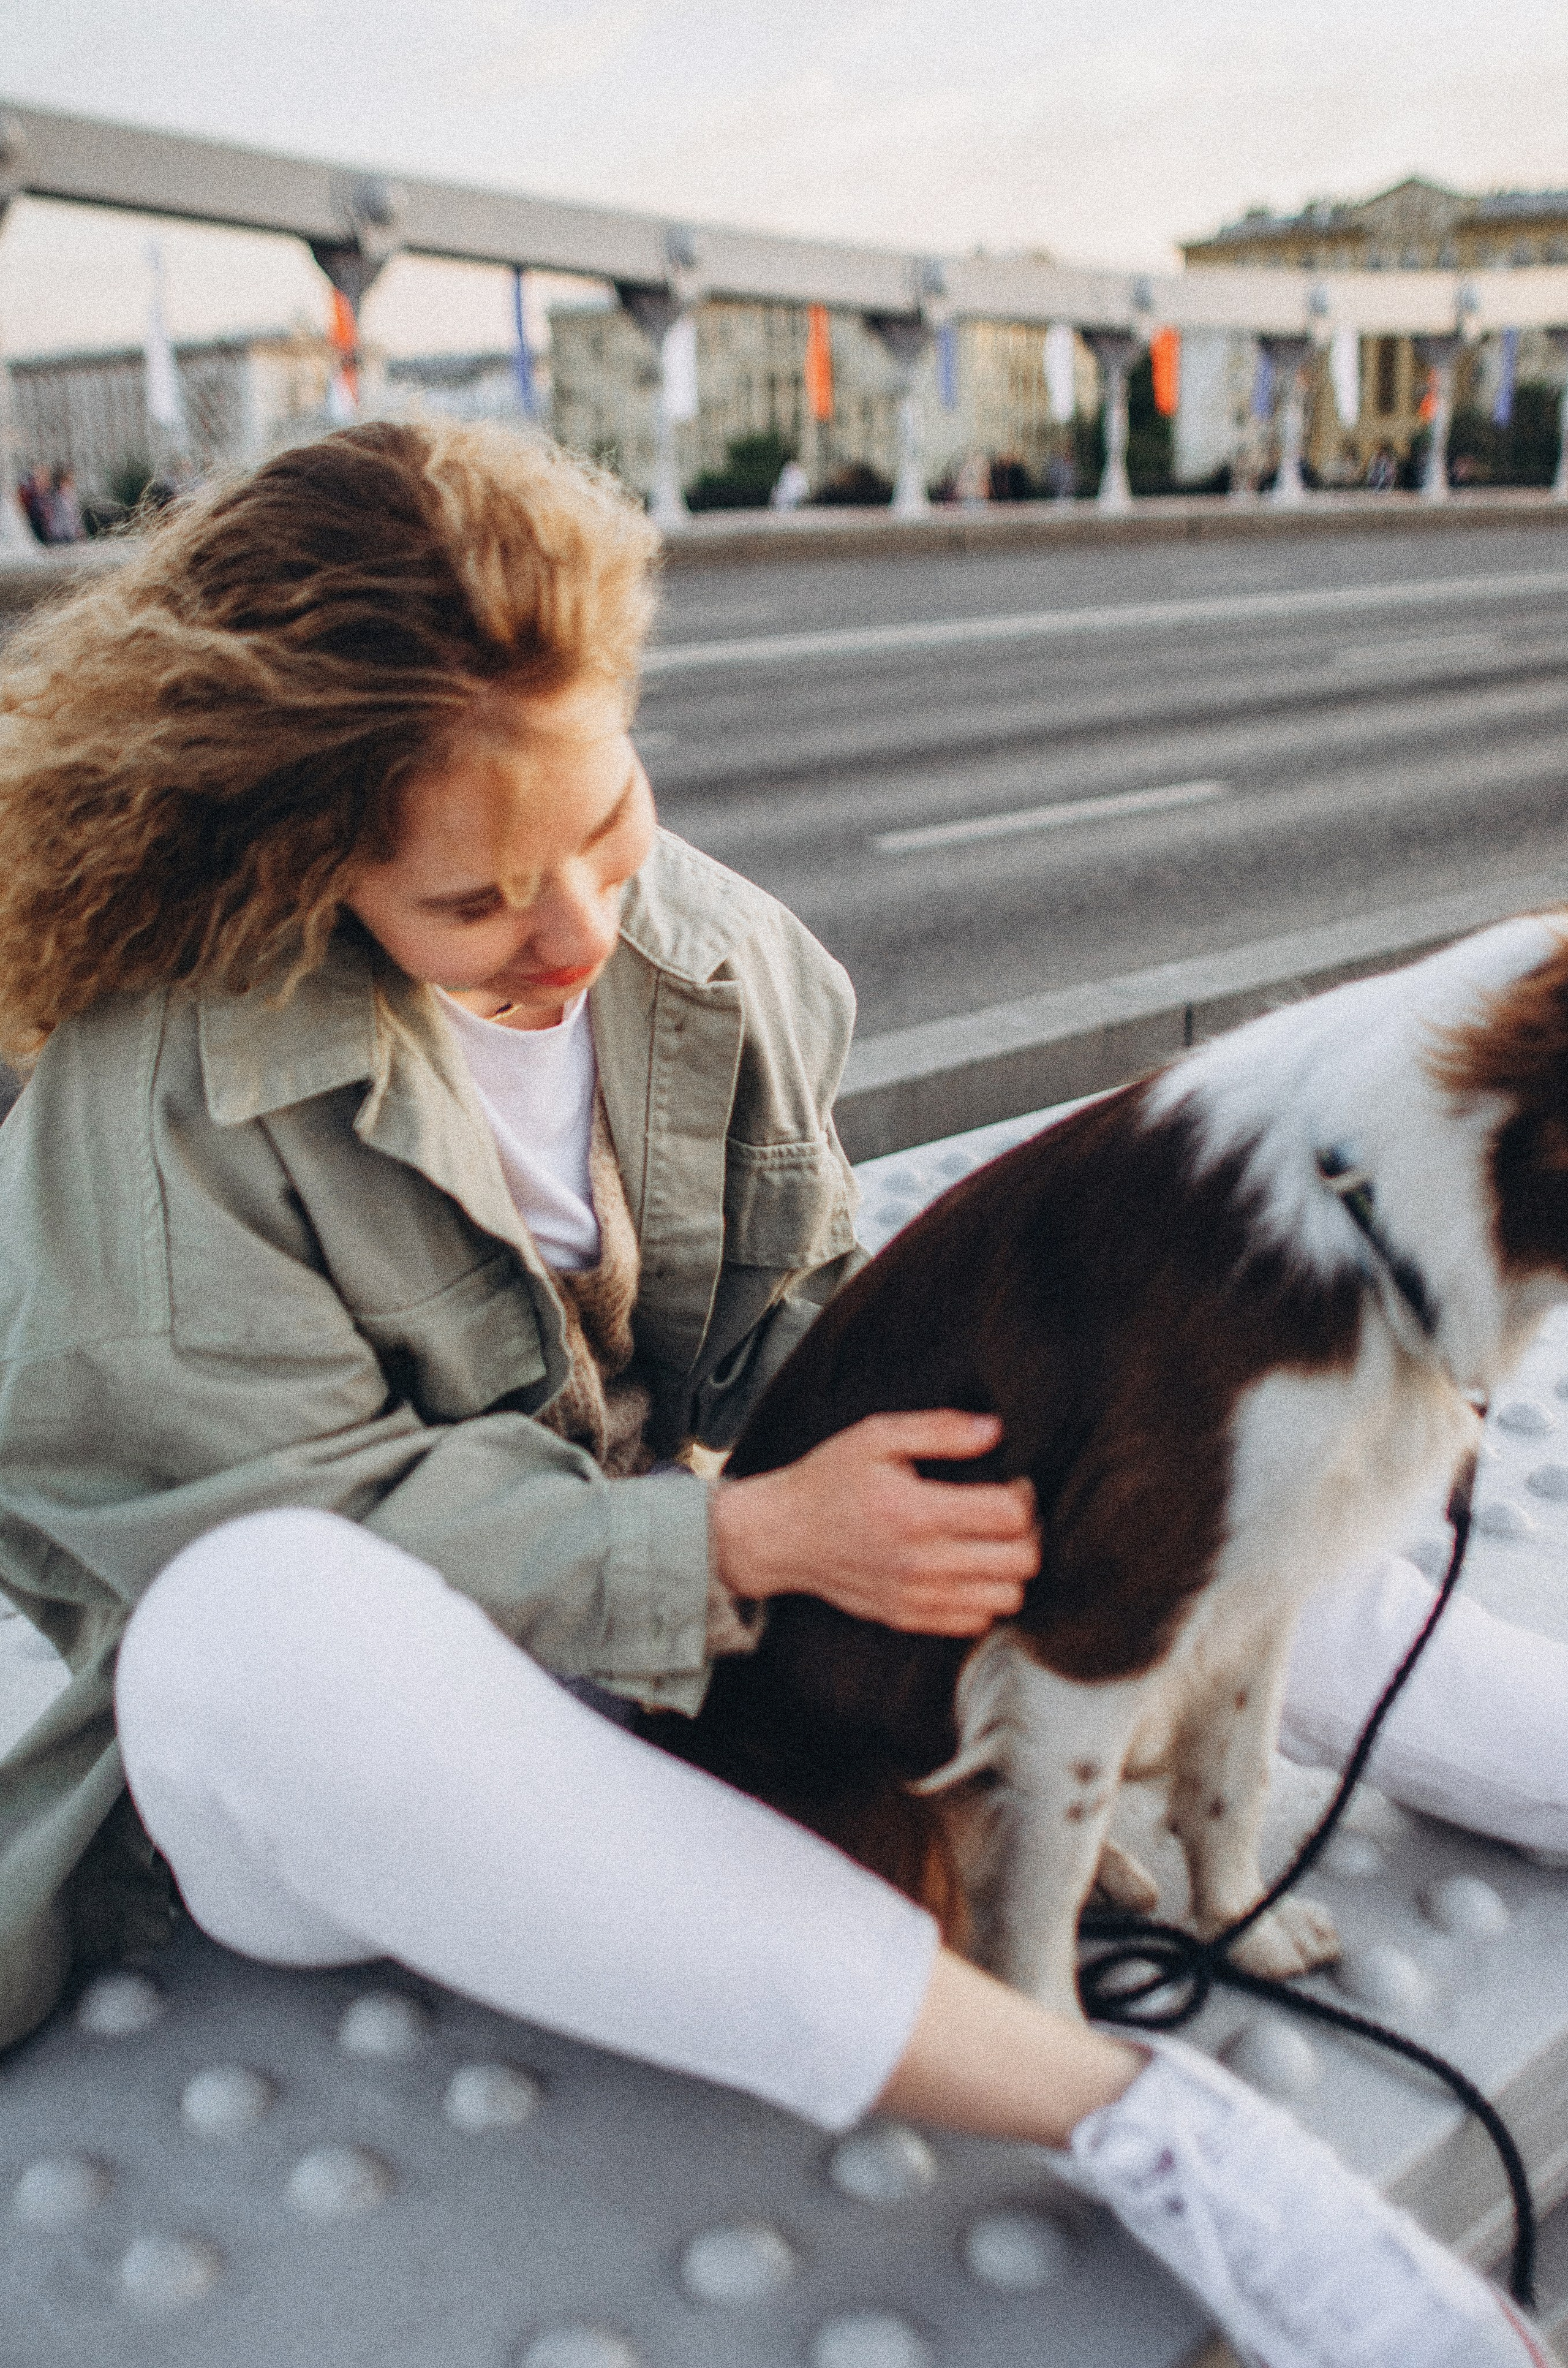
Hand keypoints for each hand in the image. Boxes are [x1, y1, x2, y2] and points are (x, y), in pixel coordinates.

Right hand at [709, 1410, 1037, 1635]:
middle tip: (1008, 1515)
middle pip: (1020, 1562)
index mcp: (917, 1512)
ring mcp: (916, 1597)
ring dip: (1009, 1570)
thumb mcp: (875, 1436)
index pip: (1010, 1515)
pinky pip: (975, 1623)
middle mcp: (922, 1562)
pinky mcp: (908, 1619)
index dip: (1024, 1496)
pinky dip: (983, 1599)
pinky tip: (967, 1570)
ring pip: (1006, 1599)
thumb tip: (993, 1431)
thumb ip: (939, 1430)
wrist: (780, 1536)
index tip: (1012, 1484)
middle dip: (1027, 1533)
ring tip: (991, 1544)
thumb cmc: (827, 1481)